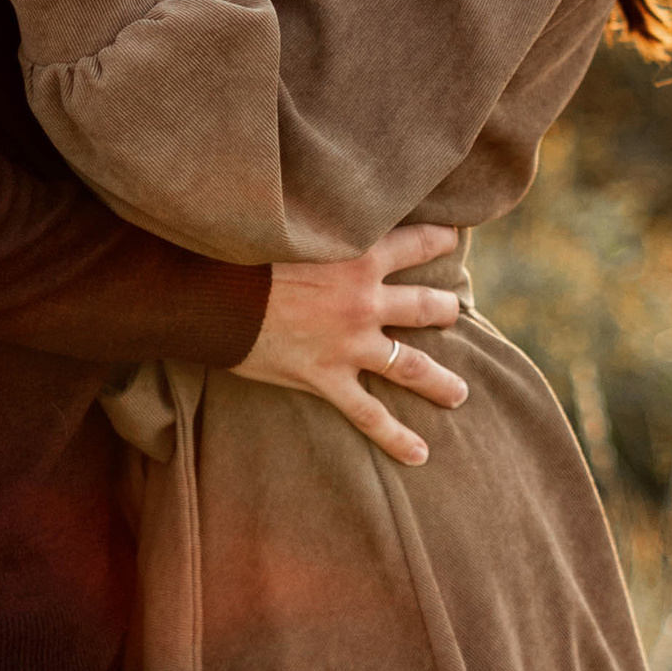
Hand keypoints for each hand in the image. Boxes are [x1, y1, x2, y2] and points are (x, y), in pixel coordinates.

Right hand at [233, 223, 469, 464]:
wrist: (213, 294)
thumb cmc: (245, 253)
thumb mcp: (295, 229)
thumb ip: (324, 228)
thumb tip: (326, 217)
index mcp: (359, 256)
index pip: (416, 243)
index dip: (440, 240)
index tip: (455, 237)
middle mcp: (364, 301)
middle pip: (423, 307)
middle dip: (444, 311)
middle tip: (454, 313)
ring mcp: (350, 344)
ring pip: (410, 365)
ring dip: (439, 381)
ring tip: (458, 393)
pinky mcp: (328, 379)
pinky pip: (370, 415)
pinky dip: (396, 437)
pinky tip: (419, 453)